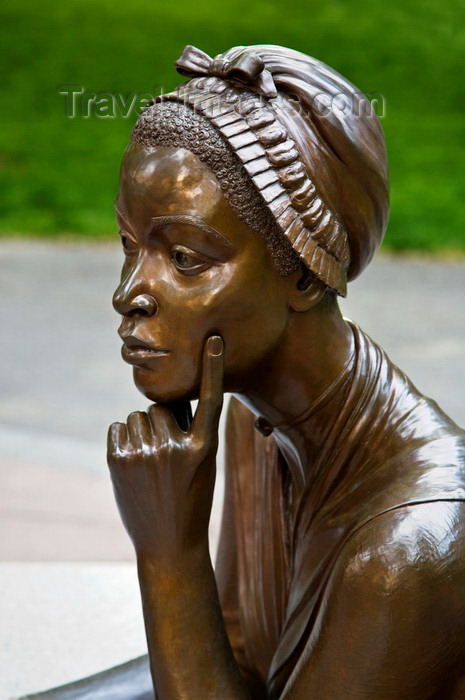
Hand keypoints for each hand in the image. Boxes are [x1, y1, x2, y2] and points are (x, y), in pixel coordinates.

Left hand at [107, 335, 223, 560]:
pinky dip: (123, 440)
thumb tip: (165, 396)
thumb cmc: (190, 500)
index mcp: (203, 447)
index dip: (213, 366)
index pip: (210, 398)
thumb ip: (187, 429)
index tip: (214, 338)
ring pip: (137, 417)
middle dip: (161, 423)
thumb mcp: (201, 465)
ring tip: (150, 465)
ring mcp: (145, 454)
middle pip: (160, 407)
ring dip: (142, 432)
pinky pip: (118, 428)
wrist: (170, 545)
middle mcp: (175, 447)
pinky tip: (133, 464)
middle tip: (166, 456)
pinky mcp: (118, 460)